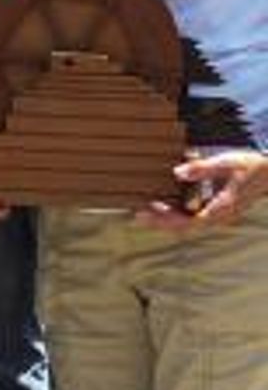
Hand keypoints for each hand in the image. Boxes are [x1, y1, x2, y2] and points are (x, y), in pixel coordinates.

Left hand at [136, 149, 267, 230]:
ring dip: (167, 218)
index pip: (188, 223)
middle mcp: (219, 217)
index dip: (165, 221)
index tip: (145, 213)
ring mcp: (219, 215)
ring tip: (146, 209)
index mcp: (221, 209)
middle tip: (136, 214)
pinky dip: (178, 212)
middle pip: (185, 227)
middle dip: (160, 222)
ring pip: (189, 223)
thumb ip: (202, 168)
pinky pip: (194, 216)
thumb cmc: (252, 167)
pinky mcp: (219, 210)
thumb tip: (177, 172)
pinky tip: (166, 202)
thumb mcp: (226, 163)